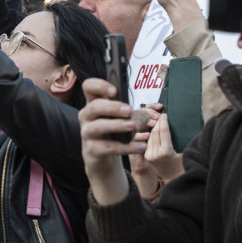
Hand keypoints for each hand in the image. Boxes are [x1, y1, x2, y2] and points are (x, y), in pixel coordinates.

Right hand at [79, 78, 157, 204]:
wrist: (100, 157)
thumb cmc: (112, 132)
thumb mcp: (117, 118)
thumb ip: (130, 110)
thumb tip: (155, 107)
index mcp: (92, 103)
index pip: (89, 87)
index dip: (99, 86)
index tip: (115, 91)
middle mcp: (86, 116)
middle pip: (94, 107)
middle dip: (112, 107)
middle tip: (129, 111)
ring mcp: (86, 133)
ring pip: (98, 127)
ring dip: (117, 125)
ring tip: (133, 126)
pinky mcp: (92, 150)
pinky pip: (109, 147)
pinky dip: (126, 147)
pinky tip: (140, 146)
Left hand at [144, 114, 184, 180]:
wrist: (174, 177)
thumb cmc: (183, 163)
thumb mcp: (185, 151)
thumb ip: (182, 138)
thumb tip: (184, 123)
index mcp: (166, 152)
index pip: (163, 131)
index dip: (163, 121)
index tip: (165, 114)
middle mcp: (156, 153)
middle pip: (155, 132)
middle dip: (157, 122)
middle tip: (161, 115)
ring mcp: (149, 155)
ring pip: (150, 136)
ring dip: (153, 127)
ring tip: (157, 120)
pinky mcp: (147, 156)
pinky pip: (148, 142)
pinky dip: (151, 135)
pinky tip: (154, 129)